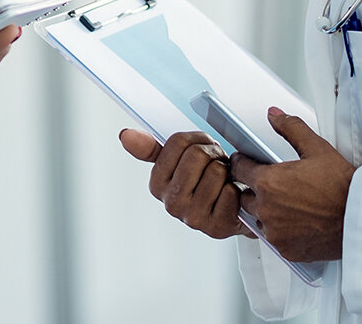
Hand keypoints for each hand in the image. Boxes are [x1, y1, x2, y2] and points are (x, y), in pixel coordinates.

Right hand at [121, 128, 251, 239]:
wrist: (234, 208)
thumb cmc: (205, 180)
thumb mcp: (178, 162)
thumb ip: (151, 148)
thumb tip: (125, 135)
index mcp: (157, 185)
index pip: (178, 142)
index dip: (198, 139)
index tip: (203, 147)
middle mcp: (171, 204)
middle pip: (197, 155)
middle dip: (214, 153)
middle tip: (217, 163)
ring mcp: (192, 218)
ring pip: (216, 172)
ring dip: (228, 171)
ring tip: (225, 180)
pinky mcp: (216, 227)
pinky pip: (230, 192)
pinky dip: (237, 189)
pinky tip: (232, 196)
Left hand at [228, 108, 355, 262]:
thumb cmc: (343, 186)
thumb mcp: (317, 148)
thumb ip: (291, 128)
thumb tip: (274, 115)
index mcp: (269, 182)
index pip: (238, 169)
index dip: (243, 163)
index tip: (249, 163)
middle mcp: (267, 209)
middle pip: (244, 196)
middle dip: (255, 189)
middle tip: (275, 185)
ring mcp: (275, 232)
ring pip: (258, 219)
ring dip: (266, 211)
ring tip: (289, 204)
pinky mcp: (286, 249)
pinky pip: (273, 238)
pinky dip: (280, 231)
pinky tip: (296, 221)